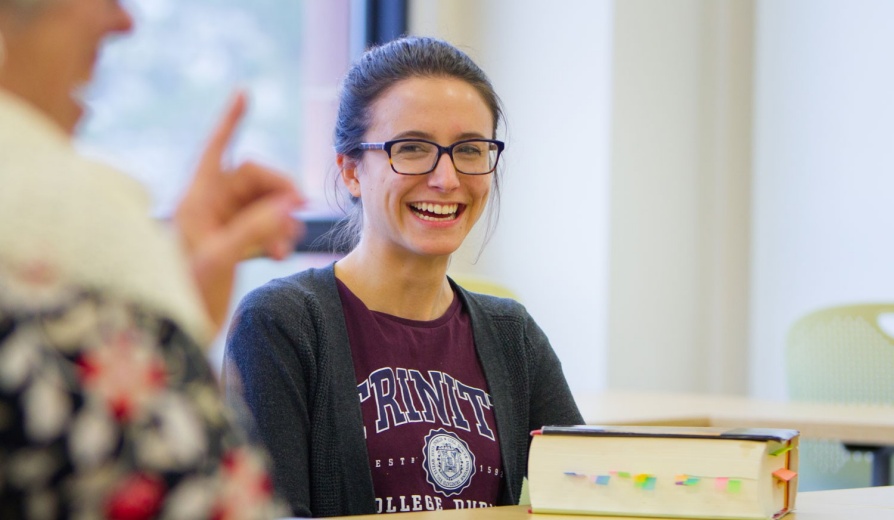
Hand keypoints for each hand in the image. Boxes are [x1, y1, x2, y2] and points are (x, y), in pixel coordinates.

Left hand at [175, 91, 305, 332]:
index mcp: (195, 201)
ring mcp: (222, 226)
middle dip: (278, 191)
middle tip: (300, 210)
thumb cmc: (185, 295)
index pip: (214, 149)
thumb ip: (253, 229)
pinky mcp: (233, 245)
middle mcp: (208, 208)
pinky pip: (264, 226)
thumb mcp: (219, 259)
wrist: (180, 333)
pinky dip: (276, 234)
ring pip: (263, 204)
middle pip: (252, 179)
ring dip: (281, 218)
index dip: (230, 121)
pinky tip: (278, 254)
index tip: (245, 94)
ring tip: (285, 245)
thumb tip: (290, 205)